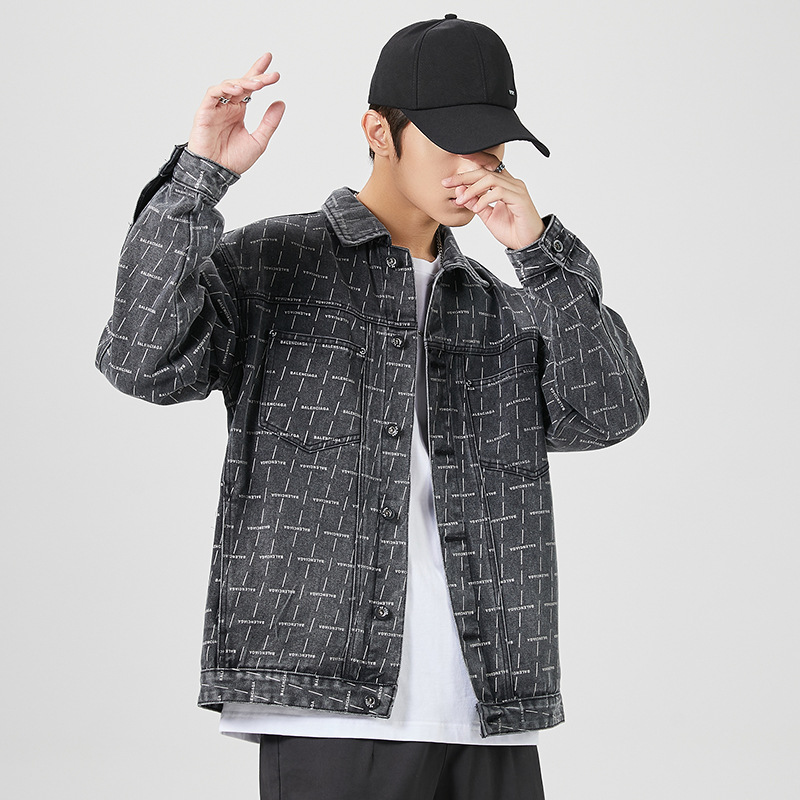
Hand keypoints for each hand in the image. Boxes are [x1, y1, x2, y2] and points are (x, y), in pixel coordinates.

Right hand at [187, 52, 285, 173]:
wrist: (216, 173)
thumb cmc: (234, 160)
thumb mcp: (259, 141)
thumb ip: (269, 122)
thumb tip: (281, 102)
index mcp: (238, 111)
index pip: (249, 87)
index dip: (258, 72)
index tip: (270, 62)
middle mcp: (227, 106)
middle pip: (242, 83)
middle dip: (257, 76)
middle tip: (272, 75)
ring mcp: (215, 107)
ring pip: (228, 85)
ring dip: (244, 82)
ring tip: (258, 84)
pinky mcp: (204, 111)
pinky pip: (213, 93)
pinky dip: (225, 88)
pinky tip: (238, 90)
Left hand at [442, 157, 545, 250]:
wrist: (528, 244)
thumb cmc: (512, 230)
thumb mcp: (487, 216)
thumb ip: (475, 203)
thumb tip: (460, 191)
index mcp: (505, 184)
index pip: (489, 166)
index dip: (475, 158)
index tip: (458, 157)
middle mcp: (512, 183)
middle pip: (485, 171)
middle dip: (464, 176)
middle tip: (447, 183)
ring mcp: (517, 190)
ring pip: (490, 179)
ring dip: (472, 189)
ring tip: (461, 200)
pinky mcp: (520, 199)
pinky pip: (498, 192)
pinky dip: (484, 199)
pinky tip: (477, 208)